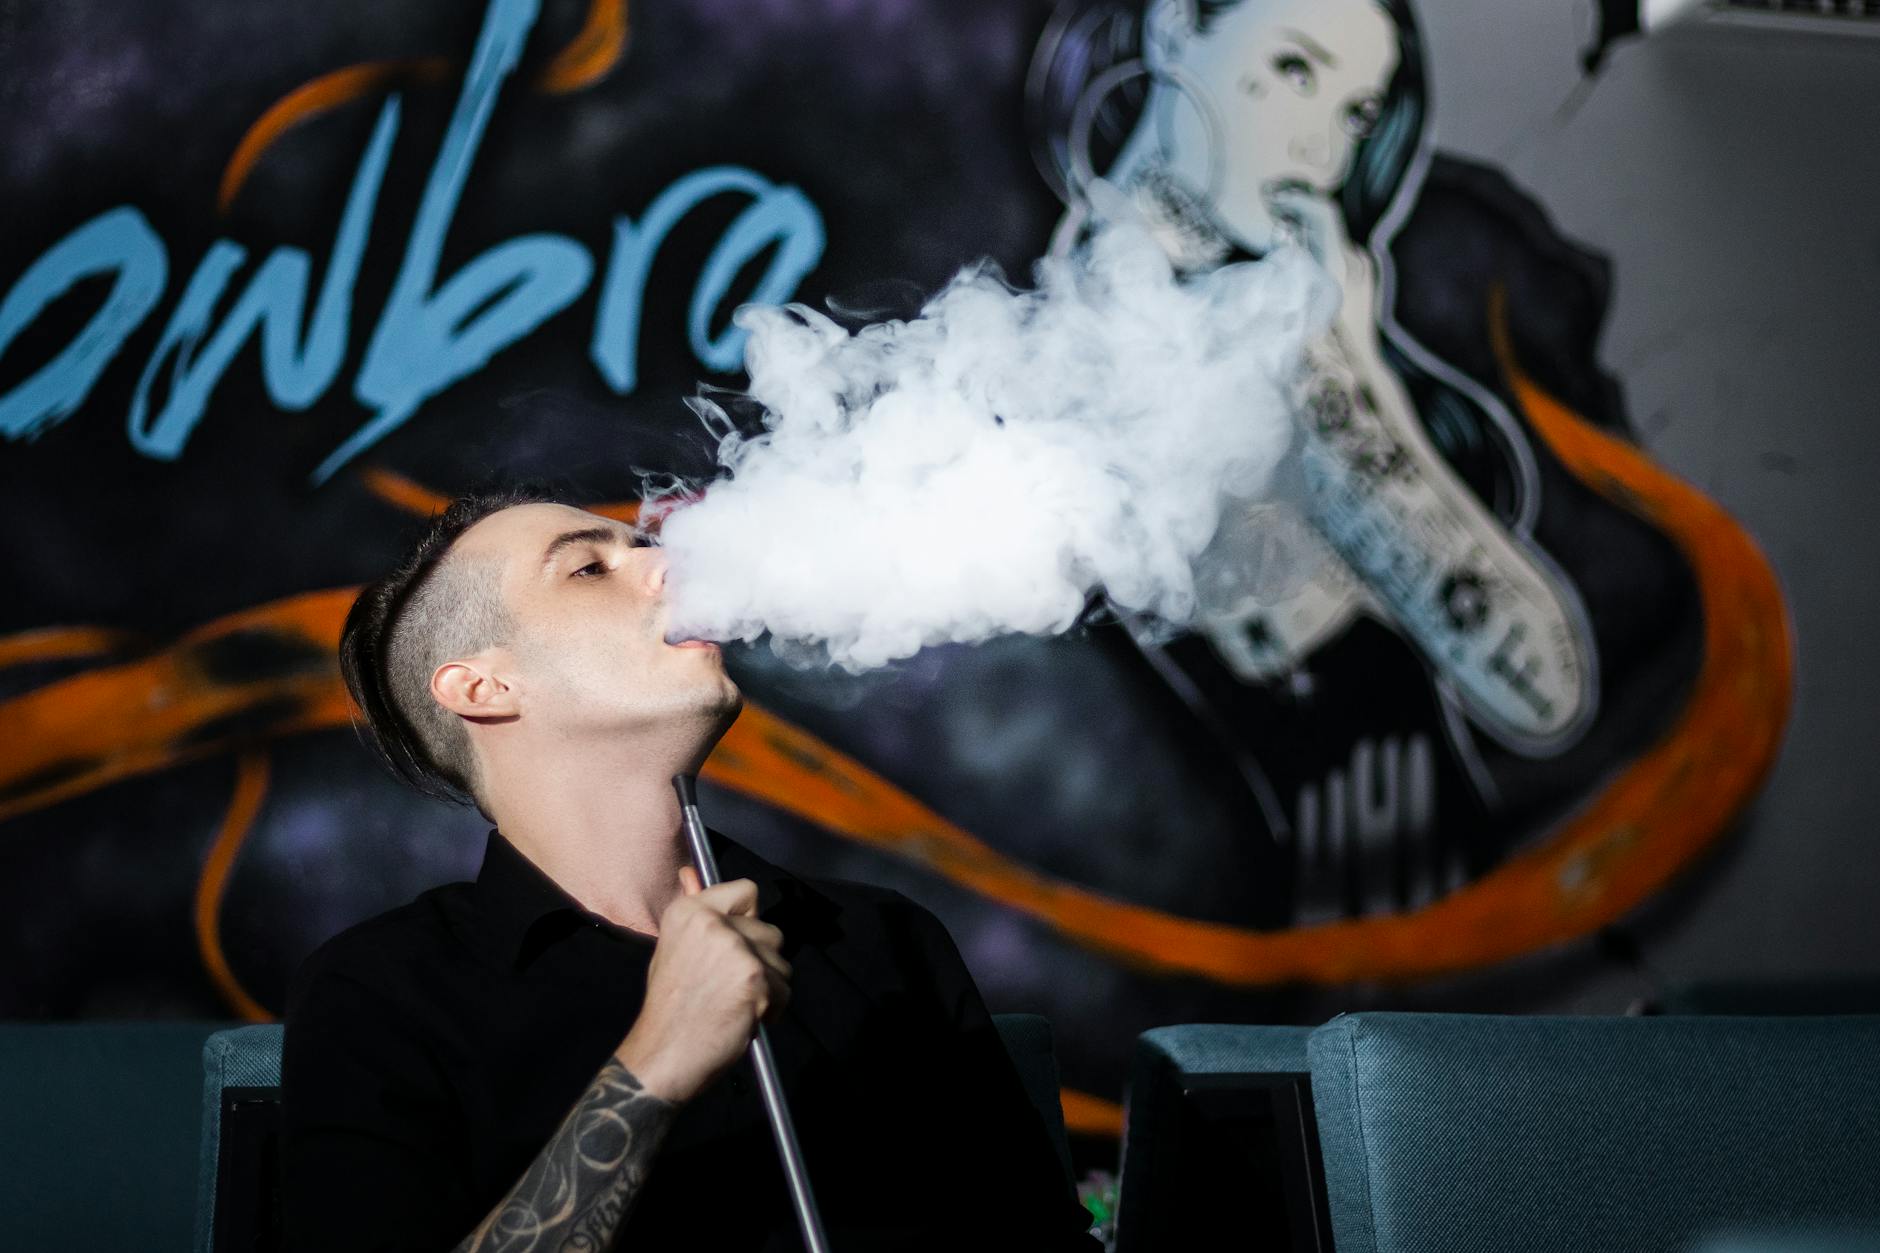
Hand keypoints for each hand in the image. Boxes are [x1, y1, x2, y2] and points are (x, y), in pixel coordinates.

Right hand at [613, 868, 791, 1103]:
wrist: (664, 1054)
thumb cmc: (670, 1007)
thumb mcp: (673, 949)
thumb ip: (695, 913)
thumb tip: (691, 873)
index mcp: (690, 911)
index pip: (746, 891)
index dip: (748, 918)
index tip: (736, 942)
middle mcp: (712, 923)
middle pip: (770, 931)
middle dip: (760, 962)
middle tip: (730, 987)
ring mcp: (736, 949)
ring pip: (781, 962)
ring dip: (769, 987)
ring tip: (736, 1004)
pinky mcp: (755, 978)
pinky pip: (784, 990)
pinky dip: (772, 1009)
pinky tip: (743, 1019)